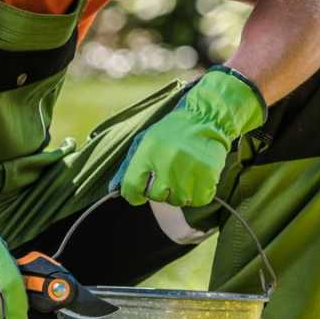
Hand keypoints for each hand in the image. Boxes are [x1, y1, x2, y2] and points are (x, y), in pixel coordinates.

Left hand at [111, 66, 265, 206]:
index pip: (131, 187)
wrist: (207, 118)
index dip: (134, 194)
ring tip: (186, 172)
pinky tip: (198, 177)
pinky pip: (199, 199)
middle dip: (162, 190)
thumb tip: (112, 190)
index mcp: (147, 152)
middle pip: (157, 196)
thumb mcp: (145, 141)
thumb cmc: (173, 131)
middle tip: (170, 174)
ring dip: (182, 192)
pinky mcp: (207, 175)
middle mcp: (166, 162)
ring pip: (179, 200)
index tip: (140, 192)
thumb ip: (128, 166)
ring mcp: (188, 170)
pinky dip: (199, 193)